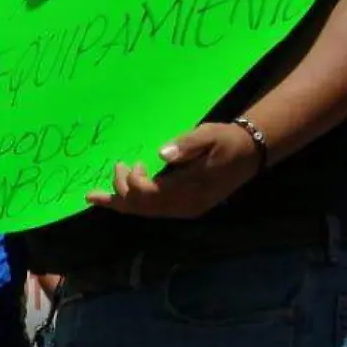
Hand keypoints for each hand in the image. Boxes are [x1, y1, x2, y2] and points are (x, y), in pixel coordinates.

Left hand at [85, 123, 261, 218]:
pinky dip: (131, 204)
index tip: (135, 163)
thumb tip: (161, 154)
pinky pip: (152, 209)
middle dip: (121, 192)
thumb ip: (187, 144)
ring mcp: (184, 209)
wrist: (251, 152)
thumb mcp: (210, 135)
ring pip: (145, 211)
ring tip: (96, 195)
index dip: (135, 183)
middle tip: (117, 167)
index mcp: (192, 191)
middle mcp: (185, 206)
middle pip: (143, 208)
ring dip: (121, 201)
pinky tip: (114, 199)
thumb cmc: (228, 141)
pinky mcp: (183, 206)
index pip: (151, 196)